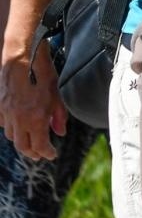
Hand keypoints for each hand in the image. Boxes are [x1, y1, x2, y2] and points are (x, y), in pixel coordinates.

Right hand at [0, 42, 67, 160]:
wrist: (18, 62)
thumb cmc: (42, 75)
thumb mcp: (57, 94)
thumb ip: (59, 115)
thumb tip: (61, 132)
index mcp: (35, 118)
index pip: (40, 145)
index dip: (47, 152)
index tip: (52, 154)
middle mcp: (18, 120)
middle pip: (22, 146)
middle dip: (32, 153)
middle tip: (40, 155)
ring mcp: (6, 115)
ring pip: (11, 136)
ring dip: (21, 141)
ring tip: (30, 142)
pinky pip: (4, 125)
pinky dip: (12, 130)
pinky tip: (19, 128)